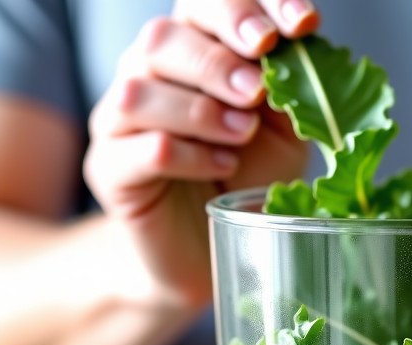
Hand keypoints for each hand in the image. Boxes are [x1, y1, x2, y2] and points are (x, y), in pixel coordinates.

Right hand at [83, 0, 317, 309]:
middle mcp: (145, 75)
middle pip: (162, 38)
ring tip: (243, 136)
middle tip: (259, 93)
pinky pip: (139, 149)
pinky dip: (187, 155)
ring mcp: (118, 122)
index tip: (301, 26)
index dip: (248, 7)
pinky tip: (222, 167)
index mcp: (190, 50)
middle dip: (219, 61)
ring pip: (140, 91)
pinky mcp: (109, 171)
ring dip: (200, 111)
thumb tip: (302, 46)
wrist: (217, 252)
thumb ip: (289, 89)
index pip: (203, 3)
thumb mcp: (284, 131)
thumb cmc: (248, 182)